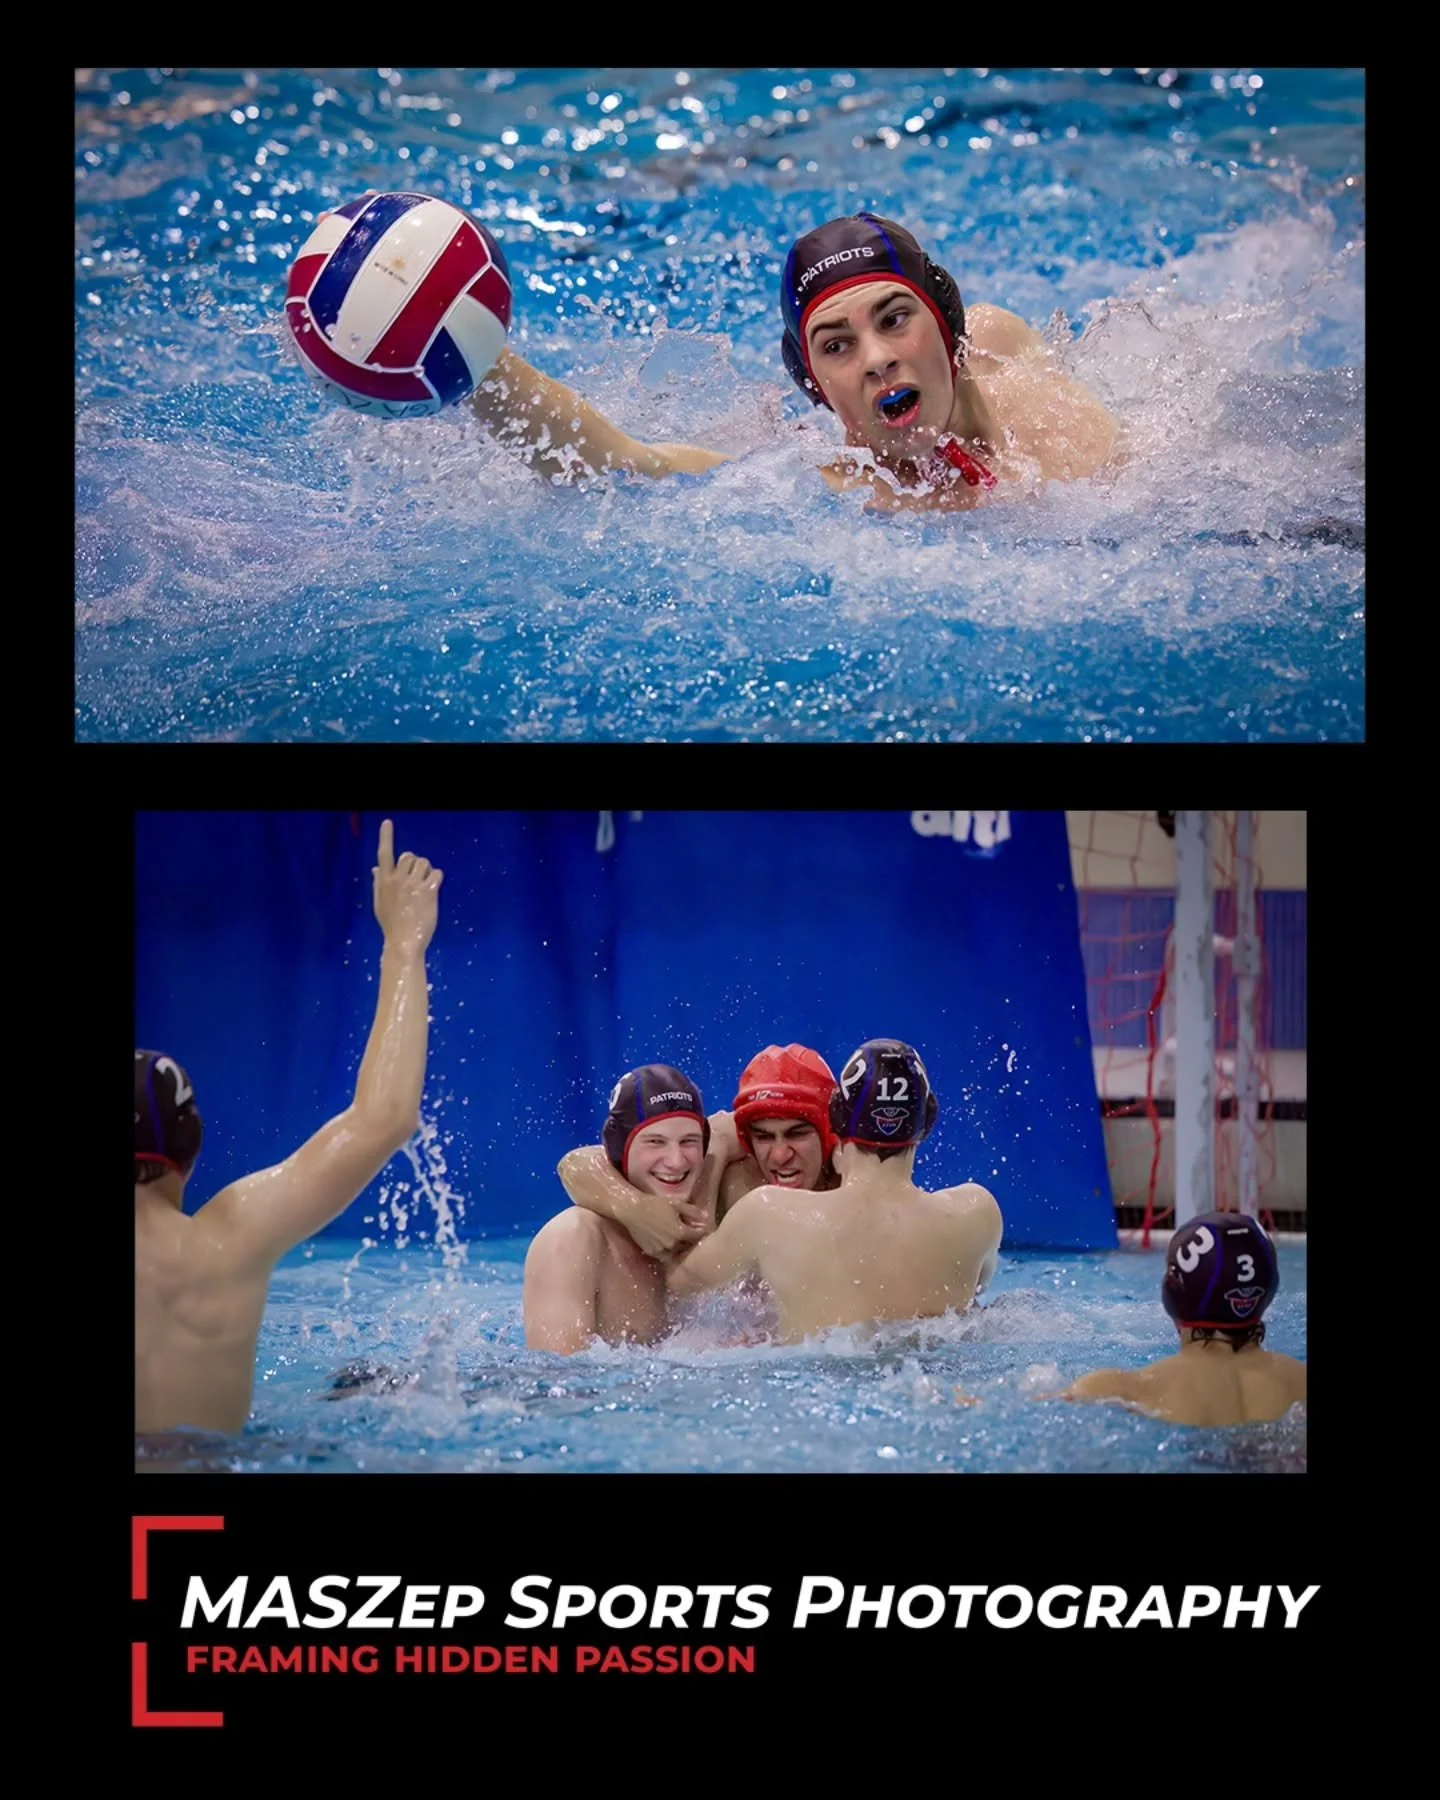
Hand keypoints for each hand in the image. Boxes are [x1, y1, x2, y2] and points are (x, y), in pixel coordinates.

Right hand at [373, 819, 441, 952]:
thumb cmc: (391, 923)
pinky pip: (436, 874)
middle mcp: (398, 880)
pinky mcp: (429, 892)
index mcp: (384, 881)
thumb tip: (376, 868)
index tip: (387, 823)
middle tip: (416, 879)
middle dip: (414, 863)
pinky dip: (437, 879)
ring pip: (424, 863)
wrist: (403, 941)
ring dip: (426, 871)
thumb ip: (379, 883)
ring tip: (424, 886)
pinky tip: (433, 890)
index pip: (384, 854)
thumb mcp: (380, 902)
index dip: (386, 837)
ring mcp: (413, 885)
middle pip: (409, 856)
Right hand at [626, 1196, 709, 1260]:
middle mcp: (672, 1244)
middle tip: (692, 1237)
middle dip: (691, 1242)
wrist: (632, 1209)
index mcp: (680, 1232)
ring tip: (681, 1242)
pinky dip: (668, 1251)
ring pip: (676, 1253)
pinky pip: (664, 1255)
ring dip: (680, 1249)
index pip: (697, 1237)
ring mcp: (661, 1250)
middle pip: (687, 1247)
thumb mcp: (675, 1204)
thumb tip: (706, 1217)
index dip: (701, 1233)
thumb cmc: (654, 1204)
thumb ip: (692, 1211)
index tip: (703, 1231)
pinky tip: (668, 1244)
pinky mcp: (651, 1252)